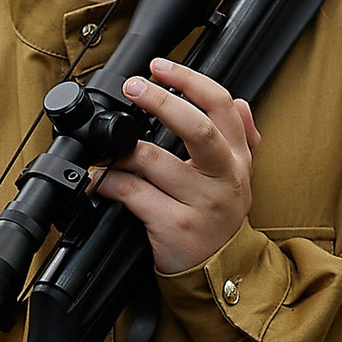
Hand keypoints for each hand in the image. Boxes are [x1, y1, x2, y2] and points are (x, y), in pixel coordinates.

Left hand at [94, 58, 259, 276]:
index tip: (159, 67)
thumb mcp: (242, 179)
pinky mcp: (174, 226)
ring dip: (121, 150)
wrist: (219, 274)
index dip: (189, 80)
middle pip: (196, 128)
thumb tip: (241, 102)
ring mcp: (200, 203)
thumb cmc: (220, 221)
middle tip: (132, 87)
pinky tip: (96, 180)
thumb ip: (245, 139)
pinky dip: (107, 182)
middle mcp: (224, 178)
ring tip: (105, 148)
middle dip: (160, 100)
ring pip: (153, 160)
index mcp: (238, 159)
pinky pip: (132, 193)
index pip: (221, 106)